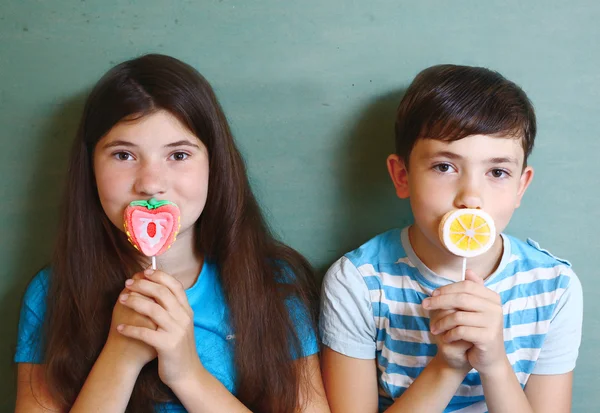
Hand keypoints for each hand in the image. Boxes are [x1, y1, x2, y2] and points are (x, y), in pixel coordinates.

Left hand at [117, 268, 201, 388]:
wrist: (187, 374)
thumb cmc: (178, 347)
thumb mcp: (180, 325)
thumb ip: (172, 309)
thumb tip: (155, 290)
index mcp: (187, 310)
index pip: (175, 285)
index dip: (159, 276)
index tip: (144, 272)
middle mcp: (183, 318)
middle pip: (162, 293)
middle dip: (143, 285)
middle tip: (127, 284)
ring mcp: (176, 331)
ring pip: (153, 309)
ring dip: (134, 302)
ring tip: (121, 299)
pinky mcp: (167, 346)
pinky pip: (145, 333)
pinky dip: (130, 329)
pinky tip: (120, 328)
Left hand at [422, 270, 505, 375]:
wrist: (489, 359)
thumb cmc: (478, 331)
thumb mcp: (475, 309)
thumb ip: (471, 291)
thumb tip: (468, 270)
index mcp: (492, 297)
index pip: (465, 286)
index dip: (446, 289)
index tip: (432, 295)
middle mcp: (495, 308)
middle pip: (461, 298)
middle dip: (439, 301)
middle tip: (425, 306)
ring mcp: (493, 322)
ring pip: (458, 316)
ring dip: (441, 322)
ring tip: (434, 329)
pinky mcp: (488, 337)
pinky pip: (461, 331)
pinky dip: (449, 334)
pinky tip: (446, 338)